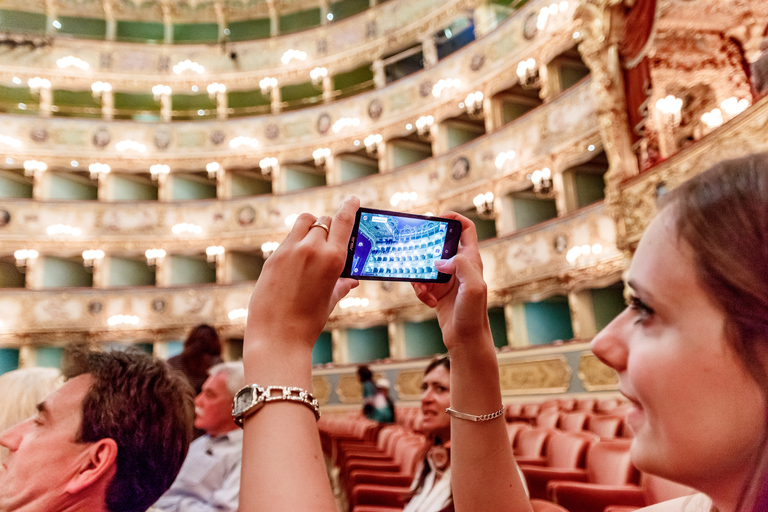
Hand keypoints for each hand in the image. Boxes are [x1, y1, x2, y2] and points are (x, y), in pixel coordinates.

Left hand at [244, 196, 359, 353]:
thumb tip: (353, 281)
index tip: (353, 199)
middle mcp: (312, 248)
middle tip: (331, 240)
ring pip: (304, 222)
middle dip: (330, 228)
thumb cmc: (308, 322)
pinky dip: (296, 243)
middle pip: (324, 221)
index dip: (350, 207)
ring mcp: (290, 250)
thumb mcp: (330, 301)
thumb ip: (342, 285)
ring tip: (312, 241)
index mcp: (333, 258)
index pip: (343, 221)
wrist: (278, 336)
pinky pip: (289, 239)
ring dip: (311, 227)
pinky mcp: (273, 257)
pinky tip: (296, 261)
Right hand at [412, 213, 489, 349]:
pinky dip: (420, 291)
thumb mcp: (473, 286)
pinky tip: (427, 302)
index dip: (453, 218)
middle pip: (439, 245)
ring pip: (426, 265)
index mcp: (471, 260)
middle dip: (425, 250)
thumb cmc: (474, 314)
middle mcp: (460, 267)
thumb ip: (461, 266)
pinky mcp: (437, 292)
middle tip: (415, 252)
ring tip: (422, 289)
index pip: (465, 229)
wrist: (467, 340)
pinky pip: (421, 283)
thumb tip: (439, 260)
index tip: (436, 218)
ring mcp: (447, 279)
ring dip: (418, 275)